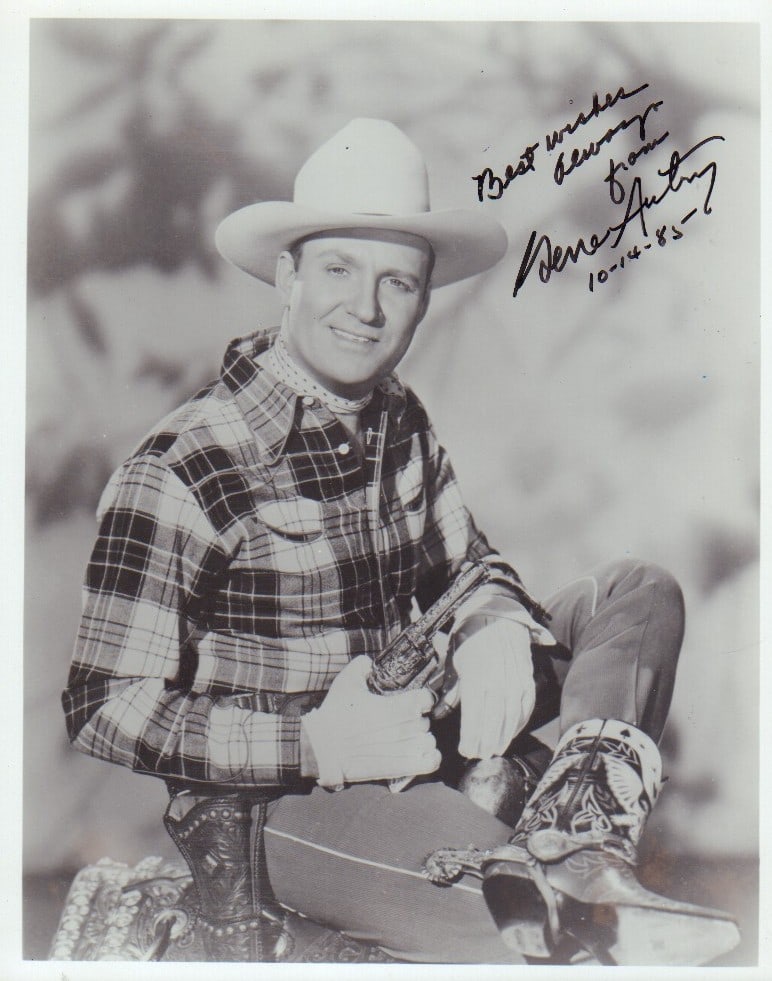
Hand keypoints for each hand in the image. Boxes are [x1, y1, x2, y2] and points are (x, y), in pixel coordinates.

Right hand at [301, 655, 440, 788]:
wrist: (323, 748)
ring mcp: (406, 748)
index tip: (412, 702)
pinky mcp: (402, 767)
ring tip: (407, 739)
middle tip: (399, 722)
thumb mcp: (346, 682)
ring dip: (421, 739)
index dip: (422, 699)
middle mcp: (406, 726)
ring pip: (429, 741)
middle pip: (426, 721)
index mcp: (398, 705)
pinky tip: (418, 754)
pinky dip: (429, 758)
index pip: (427, 699)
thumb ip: (361, 666)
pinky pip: (431, 762)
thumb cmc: (335, 715)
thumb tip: (369, 663)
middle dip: (415, 720)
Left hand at [436, 617, 535, 759]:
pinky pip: (526, 705)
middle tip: (480, 756)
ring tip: (495, 750)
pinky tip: (511, 732)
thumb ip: (450, 689)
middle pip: (494, 718)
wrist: (496, 614)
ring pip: (512, 714)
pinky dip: (520, 722)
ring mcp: (515, 678)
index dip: (471, 734)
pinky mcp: (527, 677)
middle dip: (487, 741)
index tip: (466, 750)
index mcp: (476, 673)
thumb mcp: (453, 659)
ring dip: (504, 736)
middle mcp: (498, 678)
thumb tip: (438, 712)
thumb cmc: (470, 637)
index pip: (474, 712)